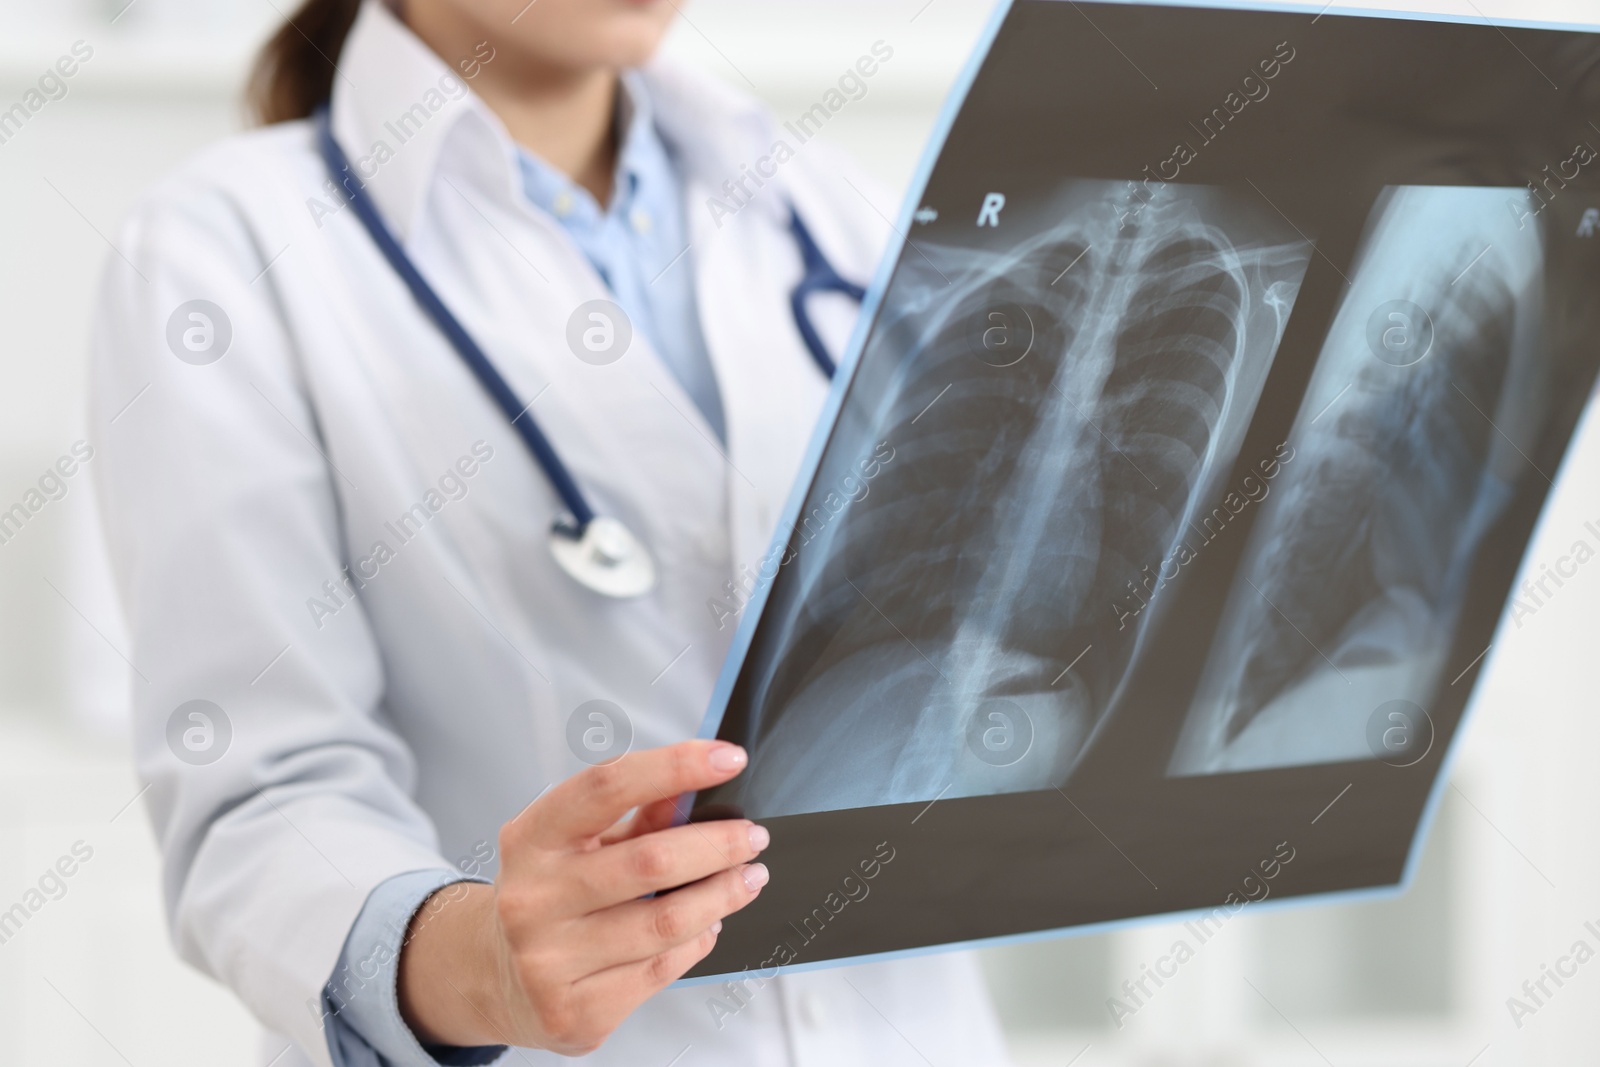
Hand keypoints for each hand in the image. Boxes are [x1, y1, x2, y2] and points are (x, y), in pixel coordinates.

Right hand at [396, 740, 767, 1054]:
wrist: (497, 976)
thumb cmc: (549, 894)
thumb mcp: (576, 843)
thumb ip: (634, 816)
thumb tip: (697, 787)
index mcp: (531, 839)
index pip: (607, 786)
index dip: (673, 766)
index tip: (727, 758)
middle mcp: (533, 897)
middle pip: (651, 860)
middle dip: (718, 845)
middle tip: (753, 837)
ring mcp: (549, 960)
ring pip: (666, 922)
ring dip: (722, 896)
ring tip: (747, 880)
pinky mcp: (574, 1011)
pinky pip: (661, 970)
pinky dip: (698, 942)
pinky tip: (708, 926)